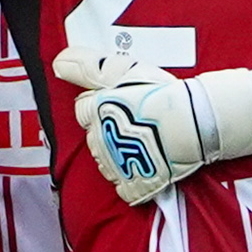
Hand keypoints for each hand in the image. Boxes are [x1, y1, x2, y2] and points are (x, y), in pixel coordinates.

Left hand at [51, 43, 225, 205]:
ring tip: (142, 144)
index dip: (100, 105)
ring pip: (106, 162)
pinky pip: (124, 188)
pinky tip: (145, 168)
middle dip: (108, 131)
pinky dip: (131, 180)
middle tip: (135, 123)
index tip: (120, 104)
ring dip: (118, 155)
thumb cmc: (161, 93)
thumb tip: (57, 63)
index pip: (82, 110)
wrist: (194, 121)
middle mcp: (99, 140)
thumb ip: (87, 66)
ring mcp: (115, 165)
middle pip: (93, 137)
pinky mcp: (133, 185)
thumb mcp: (123, 70)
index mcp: (95, 112)